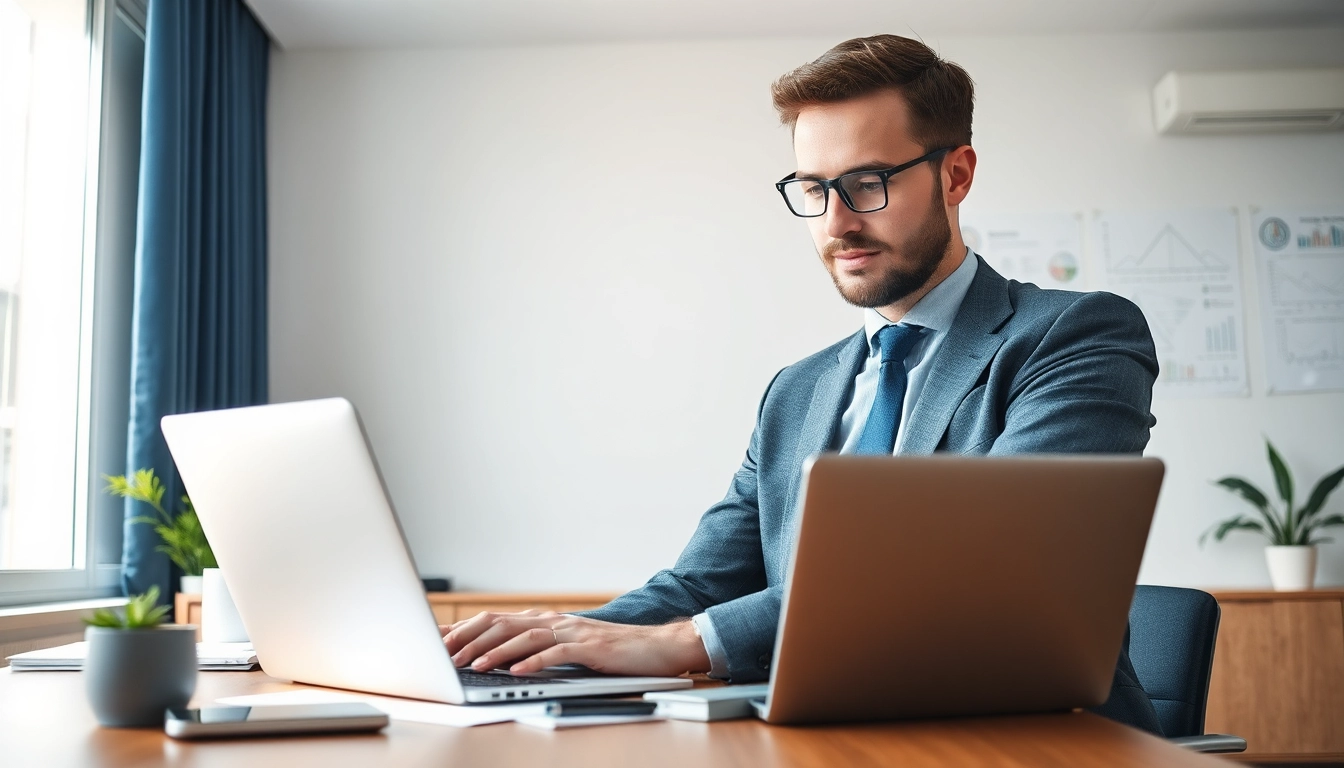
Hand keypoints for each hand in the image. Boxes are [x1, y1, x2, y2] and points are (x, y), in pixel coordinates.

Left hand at [441, 610, 710, 676]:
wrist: (657, 648)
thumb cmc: (613, 652)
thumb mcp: (569, 649)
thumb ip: (539, 649)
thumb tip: (502, 661)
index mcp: (547, 621)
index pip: (496, 620)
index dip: (465, 628)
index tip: (438, 640)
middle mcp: (556, 621)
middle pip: (504, 624)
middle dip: (470, 638)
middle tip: (444, 654)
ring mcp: (573, 632)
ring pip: (525, 636)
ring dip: (496, 652)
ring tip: (472, 665)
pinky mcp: (591, 647)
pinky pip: (557, 653)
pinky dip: (534, 662)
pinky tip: (517, 672)